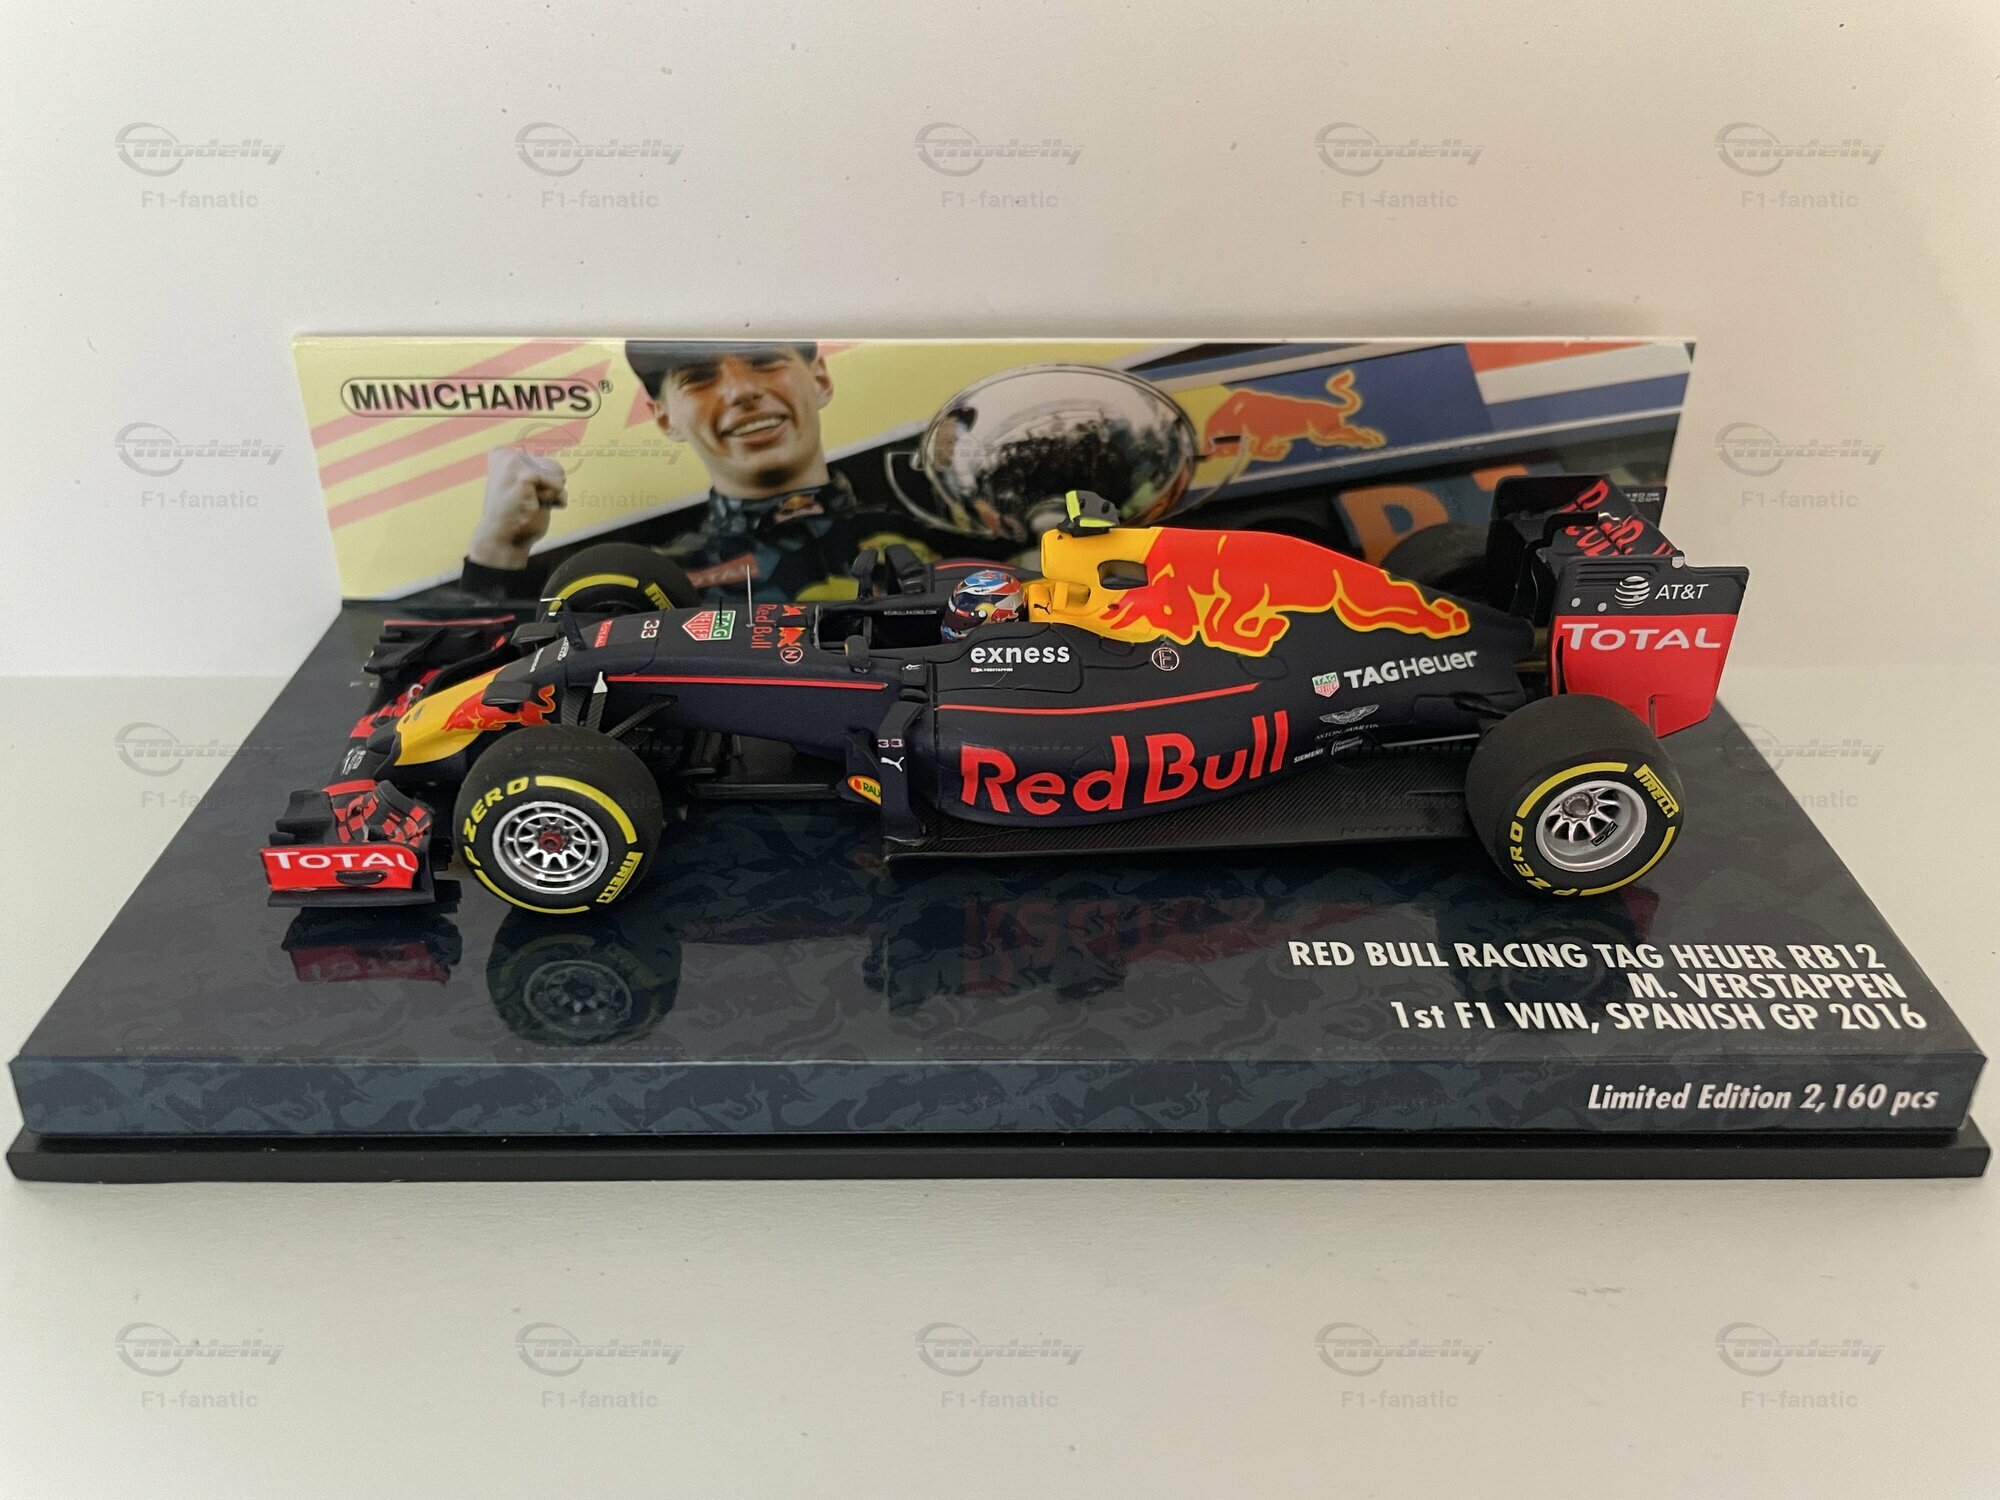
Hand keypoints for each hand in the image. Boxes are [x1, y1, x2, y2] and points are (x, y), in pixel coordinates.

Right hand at [467, 447, 566, 568]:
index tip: (521, 497)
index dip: (543, 485)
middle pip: (555, 467)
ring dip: (551, 495)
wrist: (501, 539)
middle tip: (525, 503)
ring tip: (528, 504)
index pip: (546, 463)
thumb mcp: (526, 487)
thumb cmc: (516, 518)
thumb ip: (540, 473)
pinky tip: (531, 507)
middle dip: (549, 490)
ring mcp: (515, 463)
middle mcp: (507, 454)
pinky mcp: (525, 475)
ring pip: (559, 474)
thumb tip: (561, 472)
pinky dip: (551, 501)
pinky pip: (558, 486)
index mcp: (503, 455)